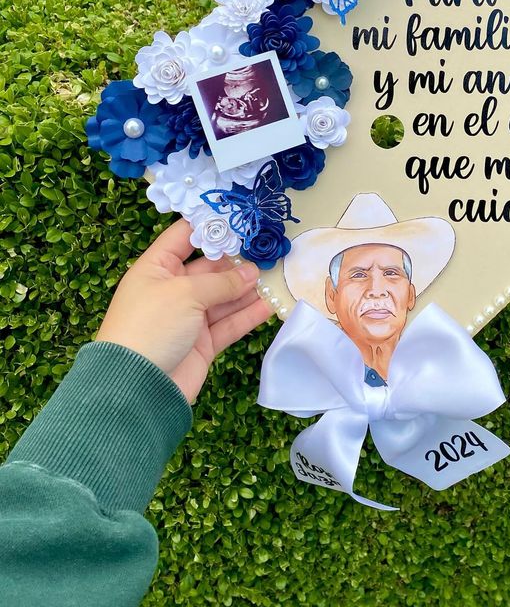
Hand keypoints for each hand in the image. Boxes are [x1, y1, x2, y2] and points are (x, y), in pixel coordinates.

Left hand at [95, 219, 270, 402]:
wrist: (136, 388)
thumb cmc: (151, 326)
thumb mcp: (185, 293)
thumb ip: (221, 282)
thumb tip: (251, 273)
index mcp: (156, 269)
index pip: (183, 237)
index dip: (210, 226)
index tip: (240, 218)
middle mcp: (172, 290)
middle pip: (210, 268)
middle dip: (238, 261)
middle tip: (268, 252)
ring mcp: (188, 318)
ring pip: (224, 297)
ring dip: (249, 288)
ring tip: (277, 275)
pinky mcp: (203, 343)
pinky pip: (230, 323)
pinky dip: (250, 314)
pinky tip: (272, 304)